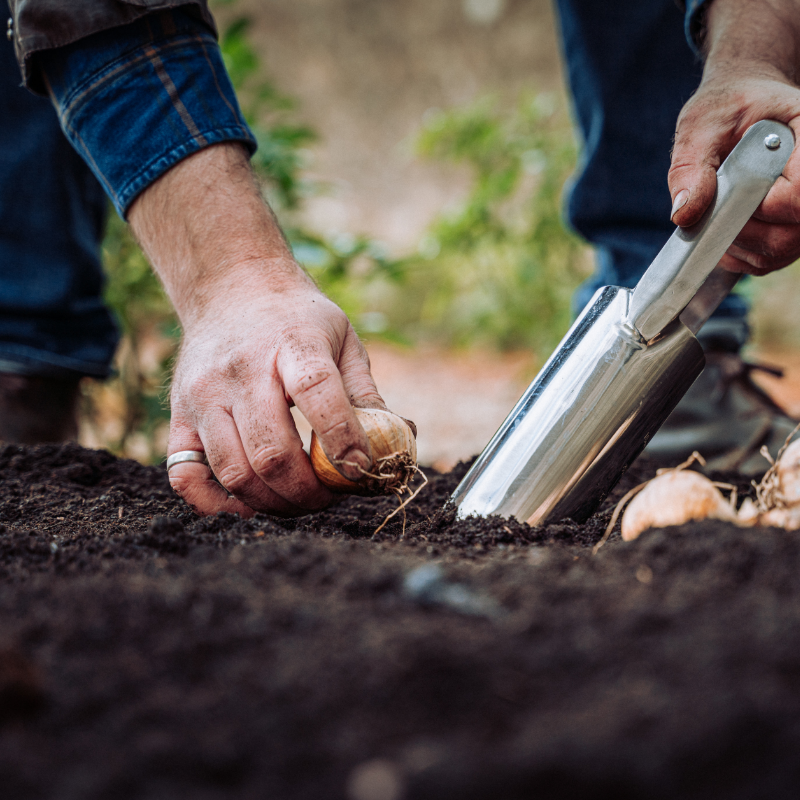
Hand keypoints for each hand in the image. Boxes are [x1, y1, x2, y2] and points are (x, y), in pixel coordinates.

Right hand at [128, 144, 385, 516]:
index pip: (317, 392)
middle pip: (272, 452)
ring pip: (234, 471)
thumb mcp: (341, 338)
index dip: (342, 438)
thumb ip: (365, 392)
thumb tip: (395, 444)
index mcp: (291, 343)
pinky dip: (216, 504)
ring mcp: (204, 396)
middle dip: (309, 491)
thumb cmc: (297, 320)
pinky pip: (185, 476)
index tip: (361, 469)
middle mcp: (241, 370)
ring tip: (299, 500)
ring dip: (273, 503)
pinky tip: (249, 504)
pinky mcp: (179, 416)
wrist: (231, 287)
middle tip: (330, 496)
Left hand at [668, 0, 799, 274]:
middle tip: (715, 198)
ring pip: (777, 251)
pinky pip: (765, 260)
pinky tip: (722, 221)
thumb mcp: (701, 126)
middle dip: (740, 226)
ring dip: (735, 240)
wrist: (743, 108)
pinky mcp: (790, 233)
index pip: (799, 196)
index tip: (730, 190)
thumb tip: (684, 216)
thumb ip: (691, 168)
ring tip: (719, 204)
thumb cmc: (726, 109)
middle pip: (789, 233)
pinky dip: (735, 250)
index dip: (760, 204)